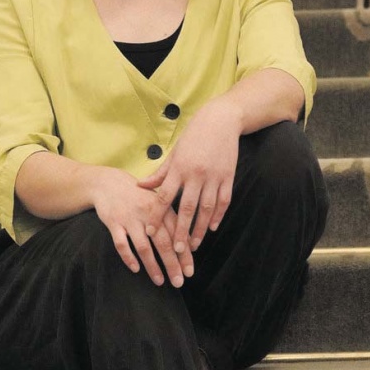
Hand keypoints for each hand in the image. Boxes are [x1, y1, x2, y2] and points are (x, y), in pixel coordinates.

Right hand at [90, 167, 193, 286]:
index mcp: (162, 208)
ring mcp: (130, 218)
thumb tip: (188, 245)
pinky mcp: (113, 222)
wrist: (110, 183)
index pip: (177, 234)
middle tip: (179, 282)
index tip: (189, 271)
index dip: (184, 254)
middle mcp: (148, 213)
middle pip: (163, 243)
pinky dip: (128, 257)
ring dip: (152, 266)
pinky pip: (121, 244)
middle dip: (172, 264)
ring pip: (143, 246)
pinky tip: (135, 269)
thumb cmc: (139, 197)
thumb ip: (172, 221)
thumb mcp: (158, 203)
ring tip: (160, 281)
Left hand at [138, 98, 240, 253]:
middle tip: (175, 249)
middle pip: (187, 208)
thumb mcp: (175, 152)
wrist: (221, 120)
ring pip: (207, 208)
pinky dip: (219, 215)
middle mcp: (196, 174)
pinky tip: (213, 227)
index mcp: (179, 168)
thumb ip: (160, 172)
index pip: (164, 196)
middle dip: (181, 230)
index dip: (156, 215)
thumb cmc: (194, 135)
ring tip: (194, 245)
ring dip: (200, 229)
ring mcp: (214, 176)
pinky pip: (224, 200)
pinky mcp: (228, 176)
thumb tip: (141, 186)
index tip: (149, 231)